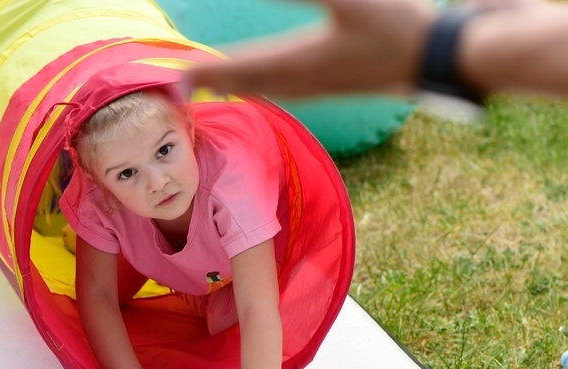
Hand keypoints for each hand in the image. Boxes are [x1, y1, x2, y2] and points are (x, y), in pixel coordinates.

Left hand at [186, 0, 435, 97]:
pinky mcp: (336, 87)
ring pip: (266, 91)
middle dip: (214, 82)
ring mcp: (320, 88)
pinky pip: (288, 92)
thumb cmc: (397, 27)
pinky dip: (266, 89)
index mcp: (299, 61)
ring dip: (238, 88)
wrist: (439, 60)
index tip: (178, 77)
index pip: (241, 68)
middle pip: (247, 84)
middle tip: (184, 85)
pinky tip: (268, 88)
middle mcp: (303, 81)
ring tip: (216, 88)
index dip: (207, 71)